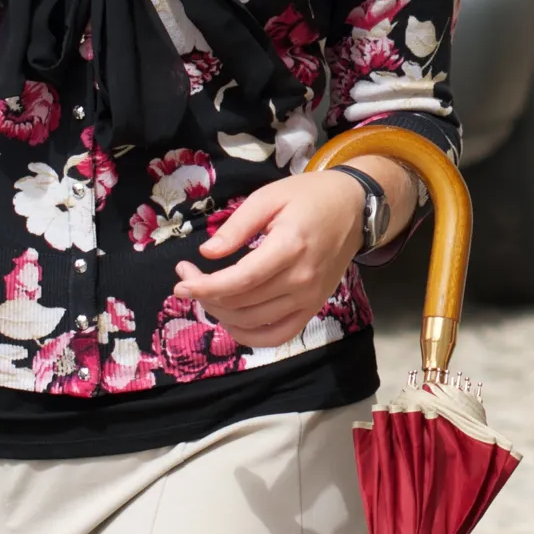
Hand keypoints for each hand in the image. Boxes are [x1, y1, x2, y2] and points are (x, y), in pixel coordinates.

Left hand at [182, 168, 366, 347]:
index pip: (240, 281)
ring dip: (222, 314)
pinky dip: (251, 337)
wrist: (353, 207)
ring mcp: (310, 298)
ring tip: (206, 293)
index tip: (180, 283)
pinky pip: (279, 336)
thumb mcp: (268, 197)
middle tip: (188, 277)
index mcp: (289, 247)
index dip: (205, 287)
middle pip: (242, 304)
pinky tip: (231, 322)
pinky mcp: (313, 307)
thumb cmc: (309, 196)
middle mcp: (301, 279)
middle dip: (206, 295)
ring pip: (254, 322)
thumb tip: (208, 254)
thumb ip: (237, 227)